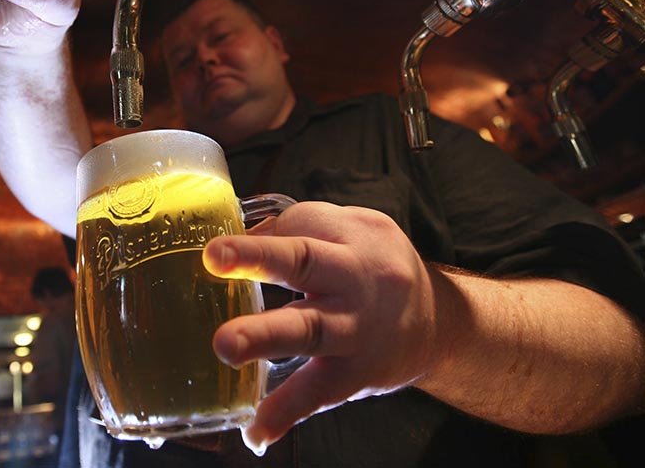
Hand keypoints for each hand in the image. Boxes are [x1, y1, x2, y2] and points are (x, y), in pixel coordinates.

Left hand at [205, 201, 442, 453]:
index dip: (261, 235)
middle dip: (261, 259)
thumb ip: (297, 232)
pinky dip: (286, 412)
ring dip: (265, 336)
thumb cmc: (375, 269)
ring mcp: (357, 328)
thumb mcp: (350, 233)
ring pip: (312, 327)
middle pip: (307, 261)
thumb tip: (234, 246)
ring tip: (226, 346)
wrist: (440, 324)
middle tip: (215, 258)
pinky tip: (256, 431)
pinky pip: (320, 392)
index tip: (215, 250)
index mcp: (353, 235)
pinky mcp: (358, 373)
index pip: (302, 223)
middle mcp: (357, 277)